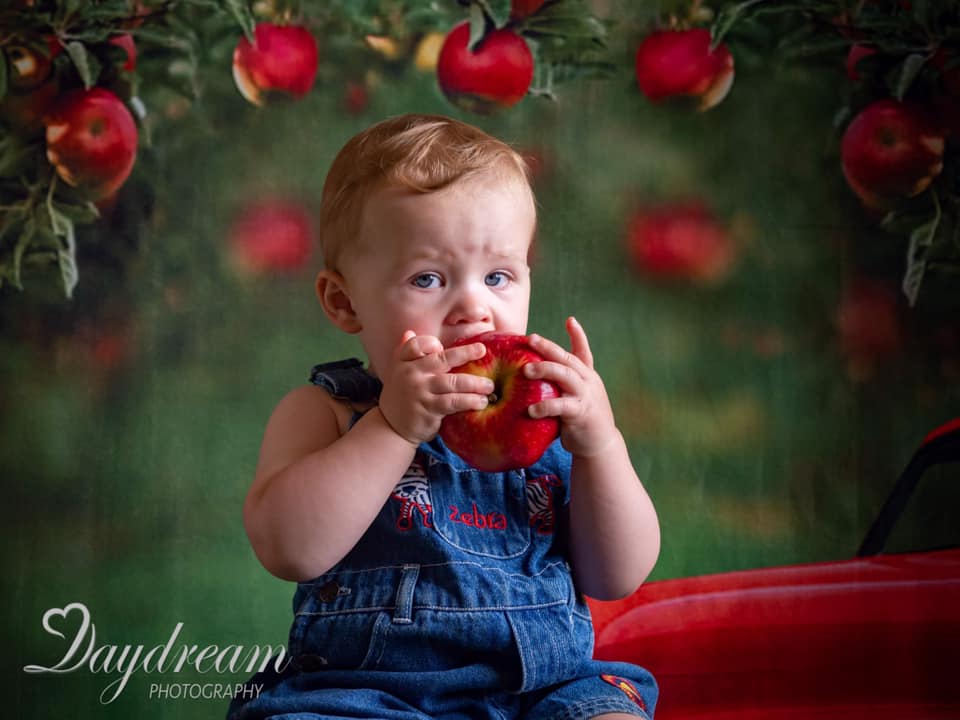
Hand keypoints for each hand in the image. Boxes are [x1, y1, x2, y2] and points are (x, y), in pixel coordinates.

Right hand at [378, 331, 494, 445]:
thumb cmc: (402, 397)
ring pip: (452, 382)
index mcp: (403, 362)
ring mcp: (419, 392)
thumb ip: (407, 354)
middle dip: (465, 353)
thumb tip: (409, 332)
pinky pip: (452, 402)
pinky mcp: (427, 409)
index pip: (415, 345)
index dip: (430, 344)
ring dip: (474, 383)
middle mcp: (410, 374)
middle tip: (482, 350)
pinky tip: (480, 402)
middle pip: (441, 359)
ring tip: (489, 386)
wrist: (391, 427)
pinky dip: (469, 401)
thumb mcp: (399, 374)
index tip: (442, 347)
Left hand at [524, 317, 618, 457]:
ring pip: (566, 375)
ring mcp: (586, 395)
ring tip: (526, 370)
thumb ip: (560, 387)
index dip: (578, 335)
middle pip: (567, 358)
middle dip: (548, 347)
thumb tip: (532, 376)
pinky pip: (562, 406)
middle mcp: (588, 381)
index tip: (570, 320)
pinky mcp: (582, 413)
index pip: (583, 352)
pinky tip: (531, 410)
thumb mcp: (573, 398)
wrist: (600, 446)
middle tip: (530, 338)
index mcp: (586, 376)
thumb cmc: (580, 421)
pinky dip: (546, 406)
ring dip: (545, 370)